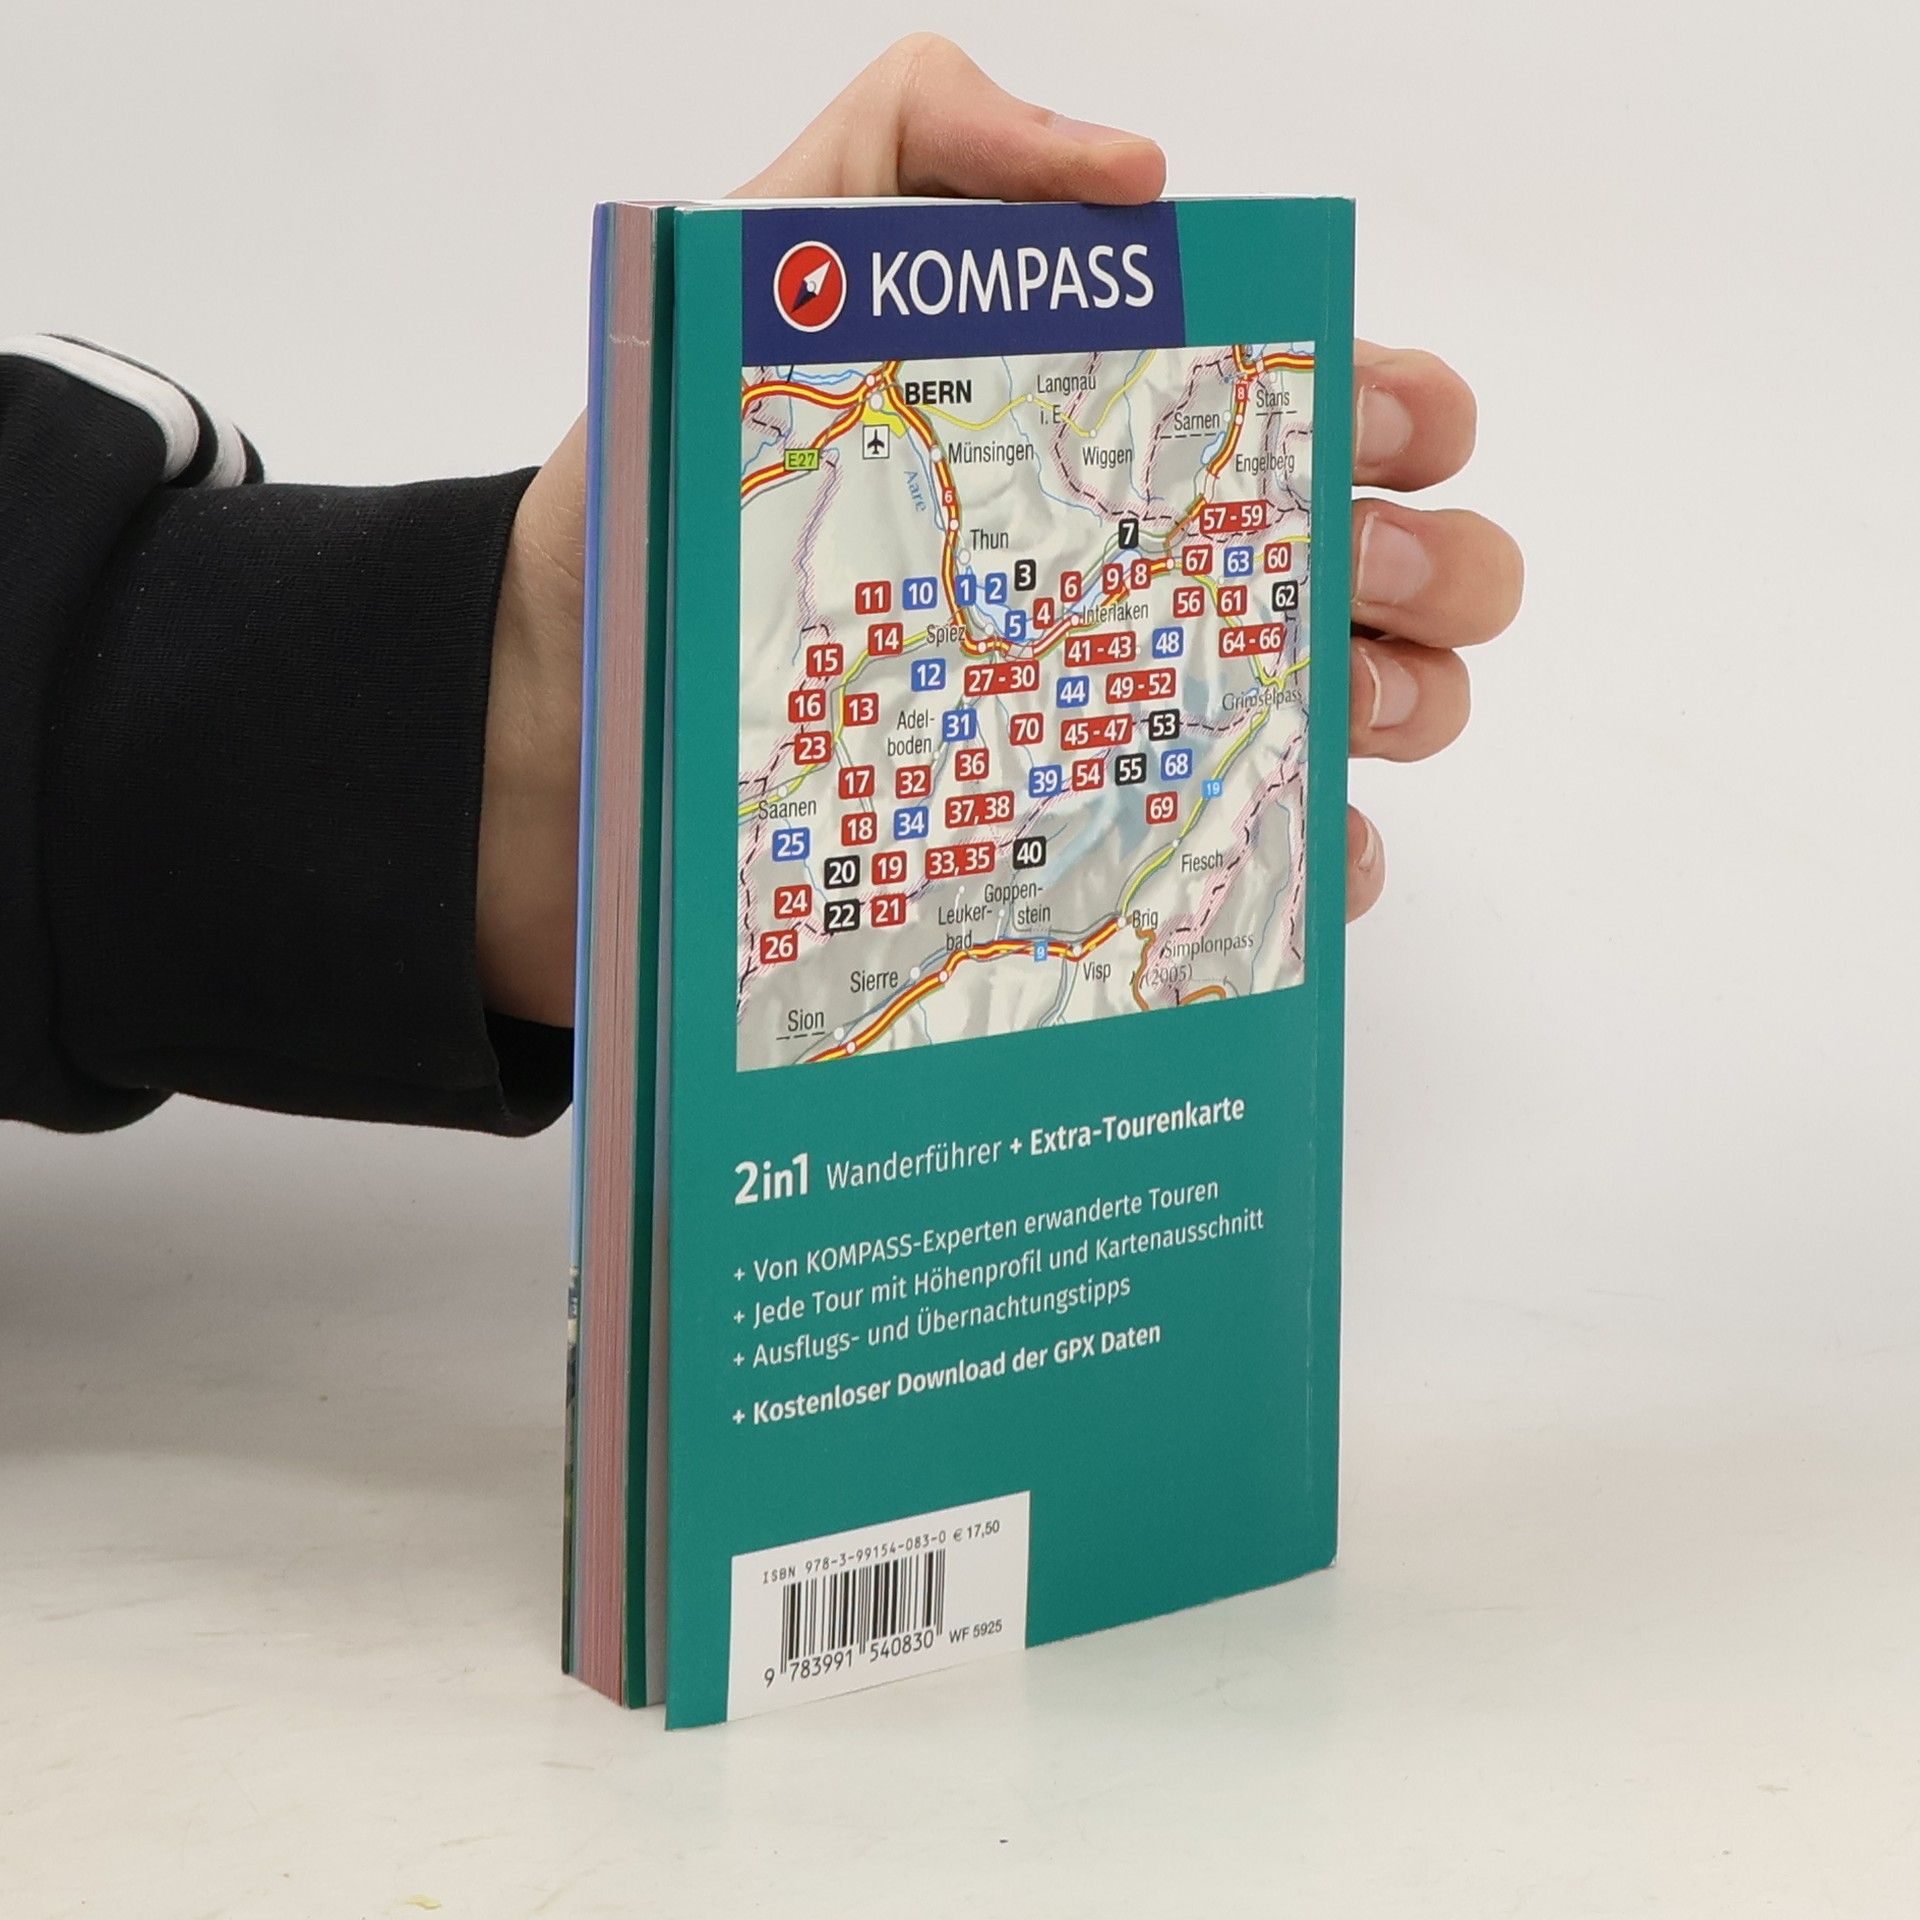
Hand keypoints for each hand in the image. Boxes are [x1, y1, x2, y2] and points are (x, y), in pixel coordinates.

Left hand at [477, 36, 1518, 1025]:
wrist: (562, 707)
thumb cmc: (671, 484)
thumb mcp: (779, 255)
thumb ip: (930, 134)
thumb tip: (1148, 173)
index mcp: (1111, 435)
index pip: (1319, 406)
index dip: (1396, 406)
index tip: (1386, 427)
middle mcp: (1142, 577)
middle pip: (1374, 565)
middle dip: (1430, 563)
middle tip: (1372, 575)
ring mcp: (1123, 716)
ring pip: (1345, 711)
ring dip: (1402, 701)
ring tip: (1359, 702)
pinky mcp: (1083, 851)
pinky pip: (1248, 867)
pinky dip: (1313, 860)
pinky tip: (1307, 842)